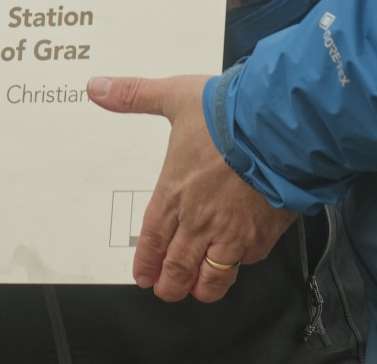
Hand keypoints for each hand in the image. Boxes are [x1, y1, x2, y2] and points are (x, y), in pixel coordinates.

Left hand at [87, 73, 294, 301]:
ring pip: (211, 277)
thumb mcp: (174, 95)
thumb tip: (98, 87)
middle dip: (169, 285)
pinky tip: (237, 259)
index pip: (152, 240)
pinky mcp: (263, 235)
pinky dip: (239, 265)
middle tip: (166, 290)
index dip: (146, 263)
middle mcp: (199, 220)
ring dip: (201, 287)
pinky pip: (247, 261)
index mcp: (173, 193)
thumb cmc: (230, 114)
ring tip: (196, 290)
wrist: (278, 128)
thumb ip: (134, 95)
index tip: (143, 277)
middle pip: (178, 268)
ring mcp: (232, 232)